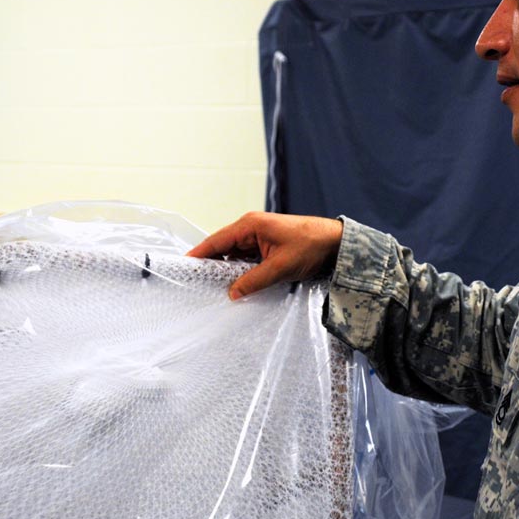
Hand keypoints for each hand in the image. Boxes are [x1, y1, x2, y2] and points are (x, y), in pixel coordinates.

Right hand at [187, 212, 343, 299]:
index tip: (182, 267)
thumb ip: (253, 281)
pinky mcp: (267, 246)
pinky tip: (239, 285)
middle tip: (198, 285)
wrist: (336, 242)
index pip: (215, 241)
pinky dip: (242, 271)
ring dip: (229, 271)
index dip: (198, 255)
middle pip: (222, 248)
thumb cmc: (311, 244)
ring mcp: (259, 237)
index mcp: (249, 225)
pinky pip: (247, 259)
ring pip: (235, 256)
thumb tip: (232, 293)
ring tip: (217, 289)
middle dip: (211, 266)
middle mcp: (250, 228)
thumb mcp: (279, 267)